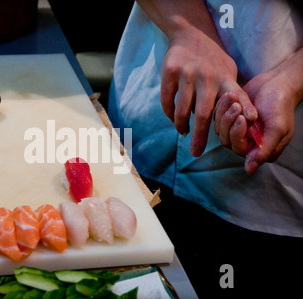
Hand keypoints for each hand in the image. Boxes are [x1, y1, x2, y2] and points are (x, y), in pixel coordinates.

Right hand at [160, 26, 256, 156]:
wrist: (188, 34)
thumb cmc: (212, 59)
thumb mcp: (228, 71)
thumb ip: (232, 93)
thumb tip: (243, 120)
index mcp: (224, 77)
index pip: (236, 99)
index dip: (242, 113)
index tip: (242, 132)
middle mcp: (206, 76)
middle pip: (202, 114)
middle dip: (199, 137)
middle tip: (196, 152)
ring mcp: (186, 73)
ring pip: (181, 111)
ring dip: (181, 126)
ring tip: (184, 131)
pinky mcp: (169, 72)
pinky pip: (167, 101)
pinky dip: (169, 114)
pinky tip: (174, 118)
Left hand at [214, 48, 302, 173]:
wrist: (277, 84)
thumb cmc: (280, 106)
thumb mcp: (277, 128)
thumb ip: (264, 149)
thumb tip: (249, 170)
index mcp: (260, 149)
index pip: (240, 149)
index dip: (237, 134)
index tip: (241, 118)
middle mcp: (247, 143)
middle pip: (227, 140)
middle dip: (229, 122)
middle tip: (236, 106)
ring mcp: (237, 131)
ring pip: (219, 130)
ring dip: (225, 113)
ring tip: (233, 97)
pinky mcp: (229, 119)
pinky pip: (217, 118)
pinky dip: (221, 107)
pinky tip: (229, 95)